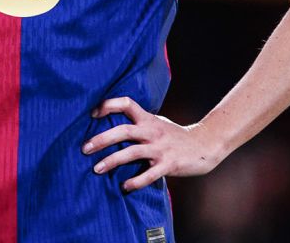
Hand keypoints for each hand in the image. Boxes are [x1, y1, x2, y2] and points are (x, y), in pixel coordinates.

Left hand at [81, 97, 224, 191]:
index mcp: (148, 119)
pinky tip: (124, 186)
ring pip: (132, 152)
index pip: (127, 104)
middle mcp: (153, 131)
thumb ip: (138, 123)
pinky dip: (136, 181)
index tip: (92, 114)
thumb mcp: (157, 123)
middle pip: (124, 131)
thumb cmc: (175, 135)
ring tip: (96, 169)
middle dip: (102, 139)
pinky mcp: (169, 164)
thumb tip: (111, 125)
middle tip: (85, 148)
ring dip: (112, 160)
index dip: (109, 105)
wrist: (204, 145)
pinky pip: (149, 174)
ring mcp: (160, 148)